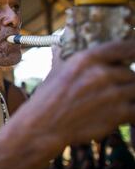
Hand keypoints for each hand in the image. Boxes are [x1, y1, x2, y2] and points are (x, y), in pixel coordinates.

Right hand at [17, 40, 134, 147]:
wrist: (43, 126)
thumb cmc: (47, 98)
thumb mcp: (55, 70)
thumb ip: (64, 55)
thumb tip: (61, 42)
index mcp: (86, 59)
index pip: (123, 48)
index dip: (133, 49)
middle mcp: (101, 74)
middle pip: (130, 73)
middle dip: (125, 81)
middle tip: (115, 88)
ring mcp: (111, 94)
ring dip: (129, 96)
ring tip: (118, 101)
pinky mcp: (118, 114)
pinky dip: (133, 113)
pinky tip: (124, 114)